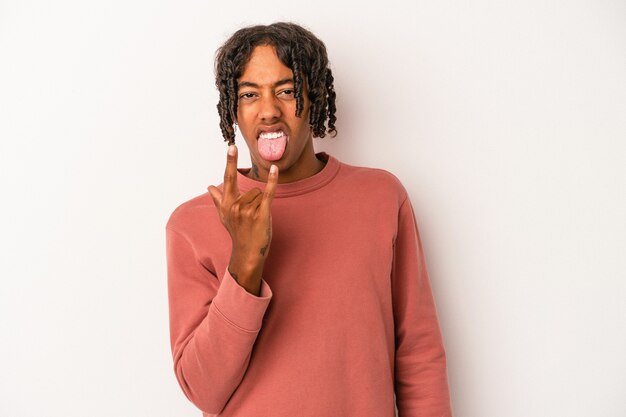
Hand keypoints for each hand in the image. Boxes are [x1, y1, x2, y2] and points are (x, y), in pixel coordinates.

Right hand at [208, 145, 278, 294]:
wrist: (247, 252)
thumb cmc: (237, 233)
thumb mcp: (224, 217)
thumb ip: (218, 200)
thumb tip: (209, 186)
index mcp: (227, 204)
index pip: (228, 178)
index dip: (229, 162)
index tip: (231, 147)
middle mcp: (236, 206)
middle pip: (250, 188)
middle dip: (246, 187)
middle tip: (239, 171)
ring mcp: (248, 210)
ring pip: (260, 194)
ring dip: (261, 205)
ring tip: (257, 219)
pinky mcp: (262, 214)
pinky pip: (268, 193)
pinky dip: (272, 181)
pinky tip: (274, 169)